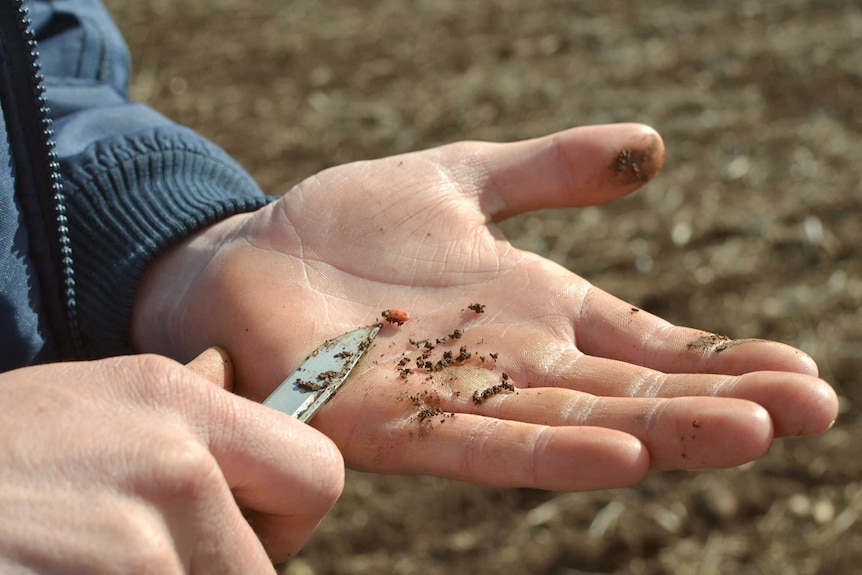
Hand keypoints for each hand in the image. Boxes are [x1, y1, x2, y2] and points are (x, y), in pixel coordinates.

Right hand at [0, 350, 342, 571]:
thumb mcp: (92, 398)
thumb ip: (187, 410)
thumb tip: (245, 392)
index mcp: (183, 404)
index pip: (318, 472)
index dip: (287, 515)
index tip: (246, 529)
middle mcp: (173, 465)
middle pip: (264, 570)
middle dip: (221, 574)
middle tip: (146, 561)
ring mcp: (132, 544)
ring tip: (88, 558)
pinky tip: (63, 569)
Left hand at [133, 123, 838, 490]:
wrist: (246, 254)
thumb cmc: (349, 222)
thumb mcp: (463, 177)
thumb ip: (551, 170)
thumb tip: (652, 148)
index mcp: (533, 311)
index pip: (644, 343)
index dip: (719, 358)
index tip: (805, 374)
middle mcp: (506, 363)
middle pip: (625, 390)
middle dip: (717, 402)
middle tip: (810, 414)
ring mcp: (449, 396)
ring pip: (569, 420)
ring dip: (657, 430)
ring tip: (746, 434)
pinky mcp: (382, 419)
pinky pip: (475, 442)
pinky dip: (549, 447)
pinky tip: (621, 454)